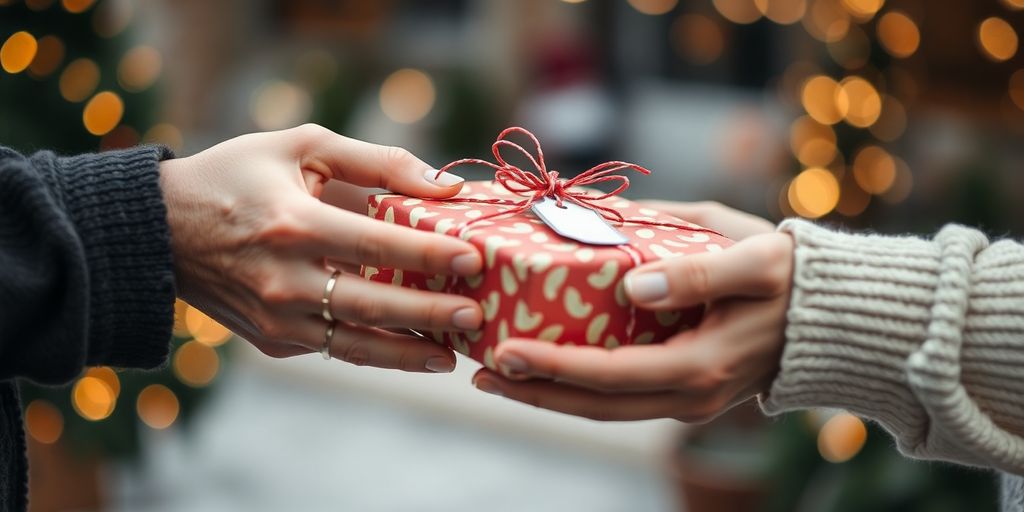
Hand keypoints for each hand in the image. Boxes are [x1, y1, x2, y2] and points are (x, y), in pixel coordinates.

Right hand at [160, 124, 482, 371]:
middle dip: (430, 314)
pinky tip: (410, 349)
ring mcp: (275, 318)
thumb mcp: (302, 146)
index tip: (473, 259)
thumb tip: (444, 184)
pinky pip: (333, 348)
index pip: (376, 244)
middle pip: (373, 305)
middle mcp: (283, 280)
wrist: (160, 232)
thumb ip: (377, 161)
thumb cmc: (238, 177)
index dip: (428, 253)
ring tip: (451, 354)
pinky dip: (374, 352)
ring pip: (355, 345)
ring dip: (408, 352)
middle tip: (476, 317)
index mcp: (293, 225)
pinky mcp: (272, 341)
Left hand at [473, 201, 790, 421]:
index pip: (608, 376)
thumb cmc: (793, 277)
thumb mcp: (754, 261)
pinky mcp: (685, 389)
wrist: (834, 317)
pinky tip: (549, 363)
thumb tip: (633, 284)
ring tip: (500, 373)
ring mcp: (687, 399)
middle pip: (595, 406)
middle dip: (534, 391)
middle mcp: (688, 396)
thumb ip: (697, 272)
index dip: (552, 367)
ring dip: (550, 394)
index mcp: (700, 367)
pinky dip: (579, 385)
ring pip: (605, 409)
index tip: (504, 350)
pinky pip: (621, 396)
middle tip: (482, 369)